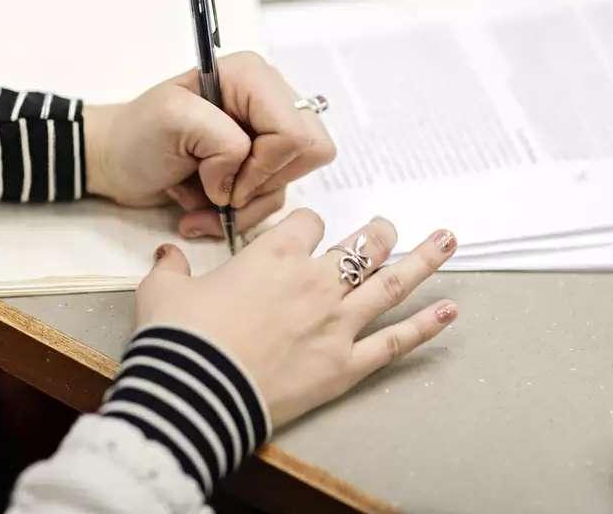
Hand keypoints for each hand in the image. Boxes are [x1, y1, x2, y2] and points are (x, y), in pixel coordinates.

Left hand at [85, 52, 334, 238]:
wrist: (117, 161)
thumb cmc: (137, 135)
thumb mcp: (171, 120)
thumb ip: (221, 140)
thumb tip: (238, 179)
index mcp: (253, 77)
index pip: (295, 132)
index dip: (264, 165)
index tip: (222, 179)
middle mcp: (268, 101)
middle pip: (308, 155)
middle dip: (262, 183)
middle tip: (221, 188)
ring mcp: (265, 136)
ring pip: (289, 184)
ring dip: (243, 206)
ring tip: (201, 202)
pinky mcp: (258, 166)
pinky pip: (272, 199)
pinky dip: (238, 214)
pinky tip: (204, 208)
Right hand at [136, 212, 457, 426]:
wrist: (194, 389)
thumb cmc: (179, 335)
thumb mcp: (163, 291)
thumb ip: (168, 265)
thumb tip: (165, 253)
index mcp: (274, 256)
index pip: (307, 222)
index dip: (308, 224)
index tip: (305, 230)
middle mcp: (313, 281)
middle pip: (360, 245)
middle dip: (376, 233)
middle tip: (385, 228)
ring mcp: (335, 323)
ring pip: (390, 283)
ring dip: (421, 259)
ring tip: (446, 241)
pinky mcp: (344, 364)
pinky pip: (394, 342)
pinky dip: (425, 327)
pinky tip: (449, 311)